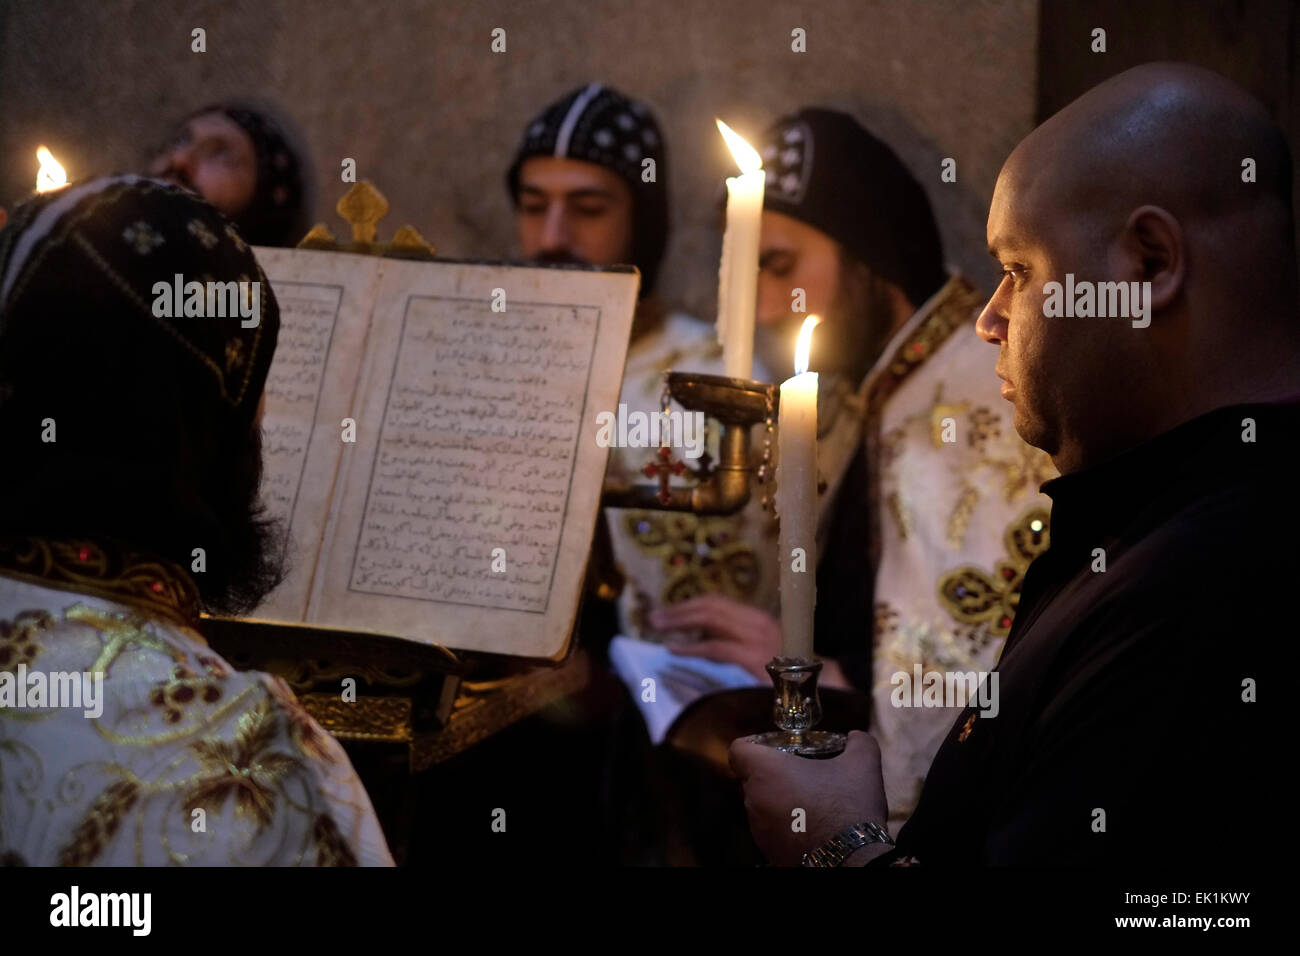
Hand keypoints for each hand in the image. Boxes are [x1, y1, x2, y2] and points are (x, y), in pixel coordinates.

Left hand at [649, 593, 781, 680]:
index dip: (689, 604)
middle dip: (679, 610)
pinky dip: (691, 647)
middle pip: (711, 606)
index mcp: (757, 618)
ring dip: (680, 620)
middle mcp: (758, 622)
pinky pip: (715, 648)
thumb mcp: (762, 650)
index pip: (717, 602)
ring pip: (711, 618)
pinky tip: (673, 650)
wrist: (821, 692)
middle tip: (653, 618)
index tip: (667, 611)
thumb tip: (698, 635)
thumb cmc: (786, 675)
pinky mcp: (755, 659)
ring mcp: (758, 639)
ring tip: (658, 627)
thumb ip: (735, 640)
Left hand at [729, 730, 888, 865]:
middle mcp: (754, 800)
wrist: (852, 858)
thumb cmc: (849, 806)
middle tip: (798, 772)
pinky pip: (769, 829)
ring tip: (807, 800)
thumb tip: (856, 737)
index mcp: (766, 771)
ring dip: (777, 800)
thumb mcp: (862, 764)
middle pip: (749, 778)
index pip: (738, 750)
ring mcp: (759, 829)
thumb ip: (858, 742)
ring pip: (759, 805)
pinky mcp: (768, 850)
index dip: (753, 744)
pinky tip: (809, 824)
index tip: (773, 746)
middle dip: (770, 773)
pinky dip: (783, 824)